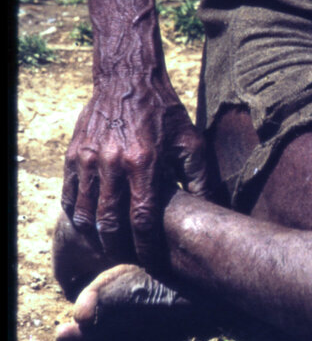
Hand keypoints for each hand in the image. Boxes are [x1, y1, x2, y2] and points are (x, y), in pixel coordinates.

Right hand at [62, 74, 209, 270]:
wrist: (127, 78)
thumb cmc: (164, 112)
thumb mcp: (190, 141)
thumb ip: (201, 177)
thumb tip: (213, 209)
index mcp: (144, 162)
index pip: (142, 220)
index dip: (146, 248)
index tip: (152, 262)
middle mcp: (112, 163)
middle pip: (109, 224)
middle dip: (119, 249)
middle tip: (128, 259)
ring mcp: (88, 160)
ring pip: (84, 215)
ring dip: (95, 236)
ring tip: (109, 246)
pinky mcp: (73, 155)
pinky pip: (69, 197)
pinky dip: (77, 216)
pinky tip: (90, 223)